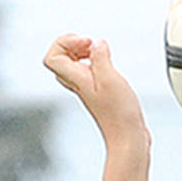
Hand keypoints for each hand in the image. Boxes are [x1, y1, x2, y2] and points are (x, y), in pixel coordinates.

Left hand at [42, 34, 149, 151]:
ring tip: (100, 51)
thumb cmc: (120, 114)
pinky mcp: (99, 93)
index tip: (87, 43)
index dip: (66, 43)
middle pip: (60, 58)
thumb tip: (97, 44)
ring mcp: (87, 89)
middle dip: (73, 44)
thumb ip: (101, 57)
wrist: (128, 137)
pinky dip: (95, 62)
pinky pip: (88, 71)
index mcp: (76, 79)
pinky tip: (109, 65)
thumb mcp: (110, 78)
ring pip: (74, 64)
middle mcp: (78, 83)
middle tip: (91, 44)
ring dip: (84, 52)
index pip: (53, 57)